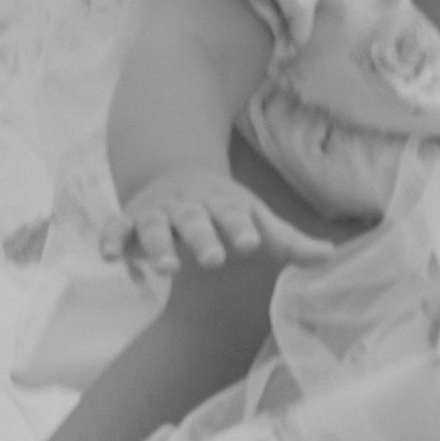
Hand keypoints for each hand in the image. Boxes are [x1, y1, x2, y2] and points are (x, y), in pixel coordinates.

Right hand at [101, 164, 338, 276]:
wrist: (174, 172)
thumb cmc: (225, 209)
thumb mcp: (256, 219)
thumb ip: (289, 242)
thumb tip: (330, 255)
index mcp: (223, 205)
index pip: (235, 216)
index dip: (241, 228)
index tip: (252, 243)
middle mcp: (189, 208)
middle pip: (195, 222)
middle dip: (203, 239)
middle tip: (214, 259)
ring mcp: (157, 213)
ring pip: (154, 227)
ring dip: (158, 246)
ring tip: (166, 268)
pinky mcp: (129, 221)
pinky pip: (115, 229)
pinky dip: (111, 239)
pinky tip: (109, 257)